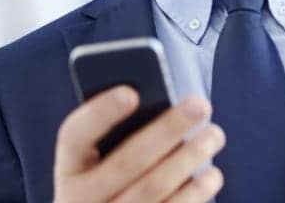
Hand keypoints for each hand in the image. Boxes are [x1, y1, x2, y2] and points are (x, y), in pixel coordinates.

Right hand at [53, 86, 224, 201]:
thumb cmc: (114, 182)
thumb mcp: (102, 162)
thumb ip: (123, 135)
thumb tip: (169, 108)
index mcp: (69, 170)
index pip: (74, 136)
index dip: (99, 113)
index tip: (131, 93)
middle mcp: (80, 200)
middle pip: (126, 162)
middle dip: (166, 130)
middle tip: (200, 104)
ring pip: (152, 189)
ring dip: (188, 159)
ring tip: (214, 135)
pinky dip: (194, 194)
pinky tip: (211, 175)